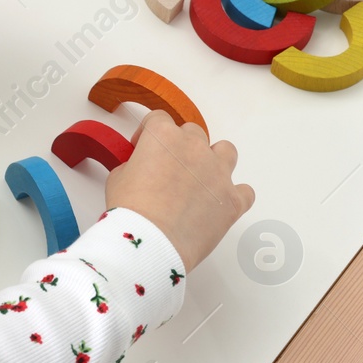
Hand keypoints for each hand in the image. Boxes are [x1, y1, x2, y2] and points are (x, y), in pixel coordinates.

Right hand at [104, 111, 253, 271]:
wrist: (151, 242)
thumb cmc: (130, 212)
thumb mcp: (117, 178)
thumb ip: (133, 165)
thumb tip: (140, 170)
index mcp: (164, 136)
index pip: (159, 119)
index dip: (149, 134)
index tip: (143, 149)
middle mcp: (195, 147)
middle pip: (192, 133)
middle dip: (180, 148)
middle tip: (168, 171)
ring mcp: (218, 172)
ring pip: (225, 151)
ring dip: (215, 161)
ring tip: (201, 180)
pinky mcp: (232, 200)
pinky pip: (244, 191)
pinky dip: (234, 196)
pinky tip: (221, 205)